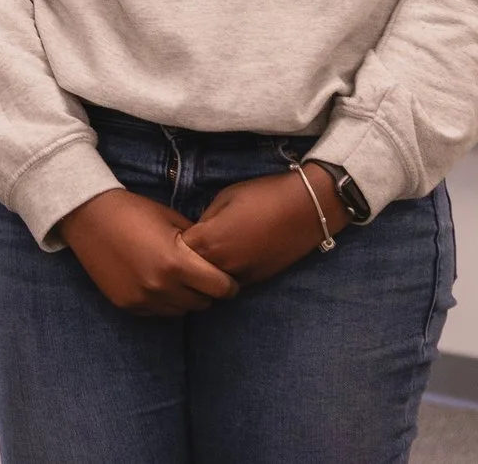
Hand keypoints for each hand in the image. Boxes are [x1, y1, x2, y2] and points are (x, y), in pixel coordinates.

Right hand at [57, 189, 239, 316]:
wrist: (88, 216)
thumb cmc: (134, 211)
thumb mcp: (172, 219)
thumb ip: (198, 244)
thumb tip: (219, 258)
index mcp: (177, 263)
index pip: (221, 289)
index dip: (228, 283)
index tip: (225, 277)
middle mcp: (161, 286)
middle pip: (203, 303)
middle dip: (206, 291)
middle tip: (199, 276)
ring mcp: (142, 298)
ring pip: (181, 311)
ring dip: (184, 298)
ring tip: (175, 278)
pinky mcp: (127, 305)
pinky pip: (157, 311)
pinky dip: (161, 301)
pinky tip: (154, 281)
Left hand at [181, 166, 344, 285]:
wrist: (306, 208)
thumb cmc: (262, 196)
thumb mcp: (224, 198)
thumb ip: (205, 220)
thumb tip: (195, 233)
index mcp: (210, 240)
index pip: (176, 251)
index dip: (172, 241)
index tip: (172, 233)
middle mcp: (223, 264)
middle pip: (190, 271)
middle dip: (184, 260)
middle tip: (184, 246)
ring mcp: (242, 275)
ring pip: (211, 282)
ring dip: (203, 271)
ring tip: (204, 254)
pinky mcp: (258, 280)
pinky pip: (231, 282)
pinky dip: (223, 275)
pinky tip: (225, 260)